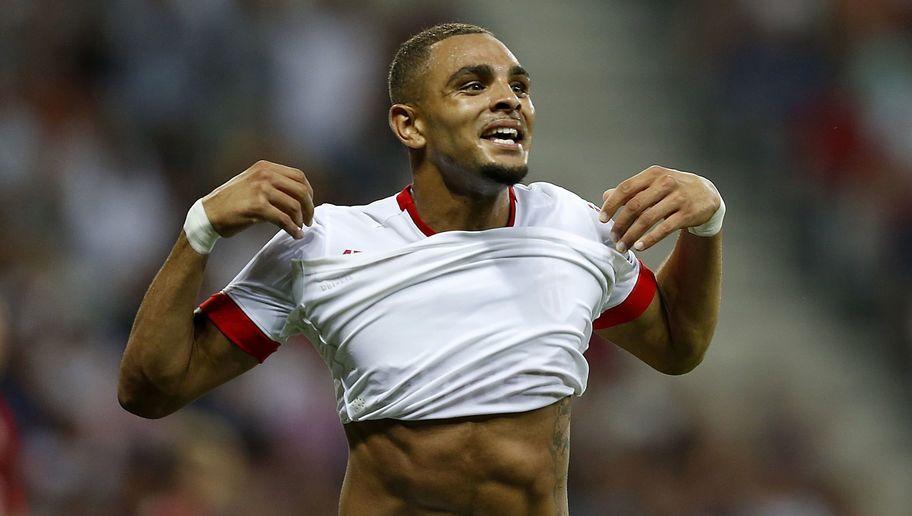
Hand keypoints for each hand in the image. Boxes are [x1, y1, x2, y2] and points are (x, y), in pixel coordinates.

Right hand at [201, 160, 313, 238]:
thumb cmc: (232, 202)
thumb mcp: (253, 184)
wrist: (208, 214)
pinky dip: (293, 229)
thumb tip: (299, 198)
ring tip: (300, 228)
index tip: (309, 205)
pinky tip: (295, 234)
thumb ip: (274, 185)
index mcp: (265, 167)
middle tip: (309, 219)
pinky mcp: (257, 206)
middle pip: (300, 189)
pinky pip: (284, 219)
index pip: (298, 176)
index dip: (308, 191)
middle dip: (309, 207)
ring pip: (294, 205)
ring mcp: (260, 189)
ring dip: (301, 219)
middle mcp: (264, 174)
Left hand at [599, 165, 720, 251]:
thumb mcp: (653, 184)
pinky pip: (664, 228)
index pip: (626, 188)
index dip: (611, 205)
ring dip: (631, 235)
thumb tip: (605, 196)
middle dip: (620, 224)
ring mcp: (678, 198)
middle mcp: (665, 183)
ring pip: (647, 219)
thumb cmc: (673, 189)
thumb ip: (630, 190)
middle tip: (613, 238)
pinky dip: (650, 239)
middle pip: (634, 206)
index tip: (602, 219)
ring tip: (623, 246)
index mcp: (652, 175)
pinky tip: (639, 247)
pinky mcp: (687, 213)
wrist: (707, 193)